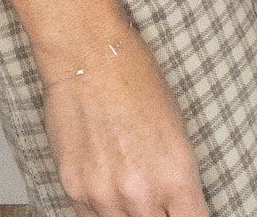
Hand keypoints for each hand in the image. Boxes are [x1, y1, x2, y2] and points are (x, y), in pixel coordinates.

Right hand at [42, 26, 208, 214]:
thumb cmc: (136, 80)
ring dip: (126, 212)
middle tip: (153, 197)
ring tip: (126, 184)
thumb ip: (176, 177)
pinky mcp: (74, 188)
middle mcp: (141, 192)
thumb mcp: (176, 129)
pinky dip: (100, 209)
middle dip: (157, 214)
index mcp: (176, 176)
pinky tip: (105, 186)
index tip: (181, 212)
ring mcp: (104, 194)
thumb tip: (175, 206)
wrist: (90, 56)